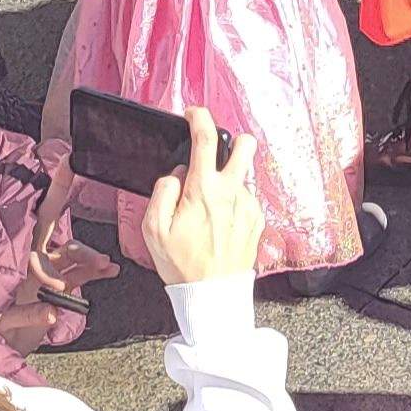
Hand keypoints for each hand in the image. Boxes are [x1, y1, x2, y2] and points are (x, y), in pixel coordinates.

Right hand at [134, 108, 264, 285]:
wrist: (212, 295)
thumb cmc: (183, 264)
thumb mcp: (154, 229)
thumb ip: (164, 191)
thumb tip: (178, 174)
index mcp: (205, 190)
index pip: (207, 138)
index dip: (200, 118)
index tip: (194, 114)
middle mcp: (232, 193)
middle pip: (245, 145)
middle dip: (232, 139)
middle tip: (216, 153)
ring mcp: (248, 206)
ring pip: (242, 176)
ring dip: (227, 181)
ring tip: (208, 208)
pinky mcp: (257, 220)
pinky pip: (245, 199)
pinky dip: (232, 203)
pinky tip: (218, 223)